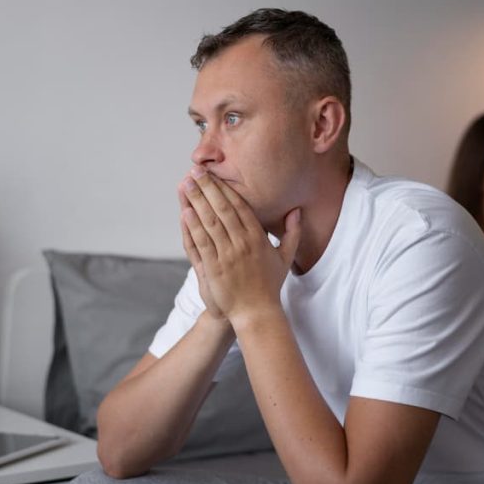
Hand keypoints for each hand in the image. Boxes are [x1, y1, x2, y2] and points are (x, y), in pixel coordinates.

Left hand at [179, 166, 300, 323]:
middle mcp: (243, 243)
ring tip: (186, 184)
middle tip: (195, 170)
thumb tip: (298, 211)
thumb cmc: (269, 285)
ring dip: (196, 201)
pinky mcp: (215, 268)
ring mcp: (228, 255)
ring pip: (210, 222)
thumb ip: (292, 232)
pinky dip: (193, 226)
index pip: (240, 206)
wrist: (257, 312)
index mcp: (258, 238)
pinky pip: (203, 243)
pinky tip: (185, 211)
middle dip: (208, 188)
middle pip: (223, 209)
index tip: (214, 174)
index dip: (225, 188)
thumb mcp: (285, 257)